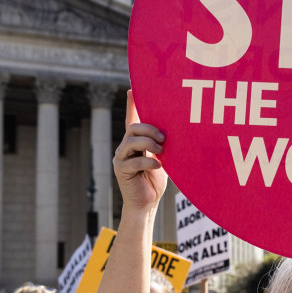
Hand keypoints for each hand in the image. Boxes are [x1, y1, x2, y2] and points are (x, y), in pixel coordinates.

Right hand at [113, 95, 167, 211]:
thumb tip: (170, 132)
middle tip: (164, 139)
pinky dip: (148, 161)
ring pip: (130, 141)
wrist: (147, 203)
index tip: (132, 90)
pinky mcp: (121, 170)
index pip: (133, 119)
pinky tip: (158, 165)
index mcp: (136, 142)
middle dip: (150, 129)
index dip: (132, 105)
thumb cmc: (155, 180)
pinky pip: (133, 160)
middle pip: (133, 127)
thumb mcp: (162, 158)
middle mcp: (125, 147)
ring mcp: (121, 158)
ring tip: (161, 151)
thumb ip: (161, 145)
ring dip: (149, 143)